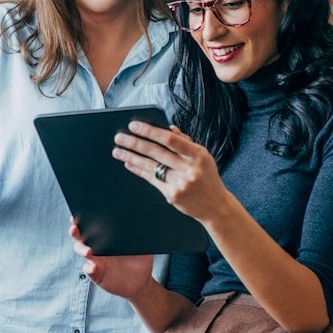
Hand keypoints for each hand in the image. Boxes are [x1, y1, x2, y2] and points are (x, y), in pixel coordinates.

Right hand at [70, 219, 153, 299]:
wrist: (140, 282)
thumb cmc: (140, 260)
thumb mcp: (143, 246)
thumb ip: (140, 234)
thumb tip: (140, 220)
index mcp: (105, 236)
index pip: (91, 225)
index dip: (82, 219)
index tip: (79, 212)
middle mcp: (96, 247)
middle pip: (80, 237)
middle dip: (75, 231)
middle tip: (75, 228)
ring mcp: (95, 260)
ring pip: (82, 252)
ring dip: (82, 250)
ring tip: (89, 251)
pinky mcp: (96, 274)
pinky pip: (89, 270)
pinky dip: (90, 269)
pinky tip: (94, 268)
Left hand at [112, 122, 229, 221]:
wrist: (215, 206)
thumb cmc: (207, 178)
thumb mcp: (203, 157)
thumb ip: (185, 142)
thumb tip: (168, 128)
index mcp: (198, 155)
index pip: (171, 140)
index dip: (151, 131)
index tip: (135, 126)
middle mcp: (189, 169)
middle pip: (157, 153)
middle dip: (135, 143)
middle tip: (119, 137)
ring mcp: (180, 184)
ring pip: (151, 167)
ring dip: (131, 157)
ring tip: (117, 151)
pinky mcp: (172, 196)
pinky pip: (151, 180)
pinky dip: (139, 170)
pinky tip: (129, 164)